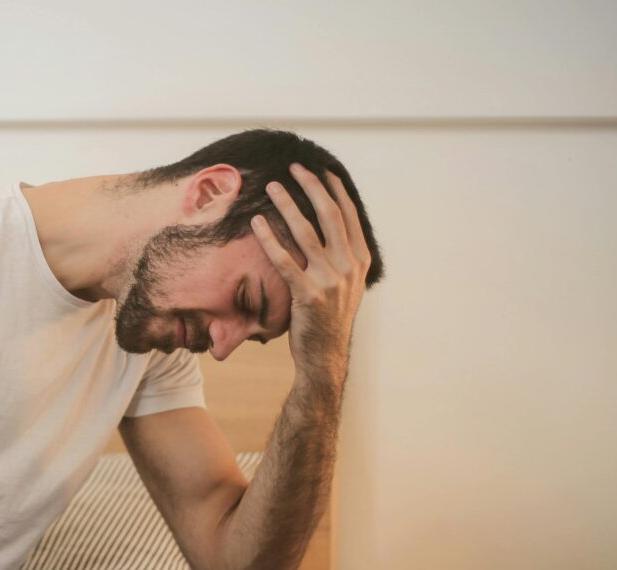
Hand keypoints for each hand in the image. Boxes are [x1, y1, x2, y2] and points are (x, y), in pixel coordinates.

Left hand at [249, 163, 372, 384]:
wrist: (324, 356)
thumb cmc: (328, 318)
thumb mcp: (346, 284)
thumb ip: (341, 256)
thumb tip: (328, 227)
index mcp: (360, 260)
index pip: (348, 215)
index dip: (333, 190)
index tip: (320, 169)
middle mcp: (349, 267)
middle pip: (330, 215)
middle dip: (312, 187)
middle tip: (295, 167)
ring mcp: (330, 281)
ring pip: (306, 233)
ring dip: (288, 206)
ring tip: (272, 187)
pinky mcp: (308, 295)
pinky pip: (284, 261)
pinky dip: (269, 239)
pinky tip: (257, 223)